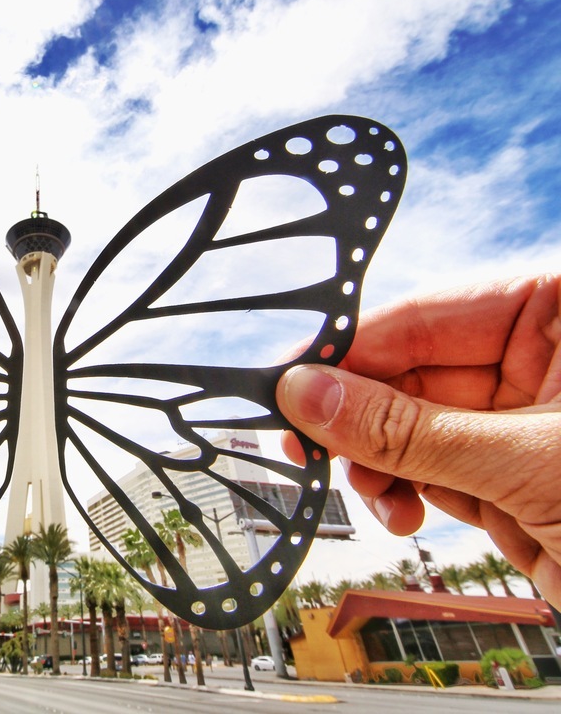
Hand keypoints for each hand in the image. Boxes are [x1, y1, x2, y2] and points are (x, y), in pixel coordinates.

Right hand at [276, 275, 560, 605]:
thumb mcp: (526, 462)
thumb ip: (406, 427)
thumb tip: (308, 393)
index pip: (425, 314)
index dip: (350, 350)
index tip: (291, 382)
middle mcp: (544, 357)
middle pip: (410, 372)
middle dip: (360, 417)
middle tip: (308, 443)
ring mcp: (529, 418)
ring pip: (414, 425)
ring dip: (381, 463)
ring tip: (375, 493)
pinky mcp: (517, 473)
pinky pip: (434, 468)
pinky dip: (407, 492)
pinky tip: (404, 512)